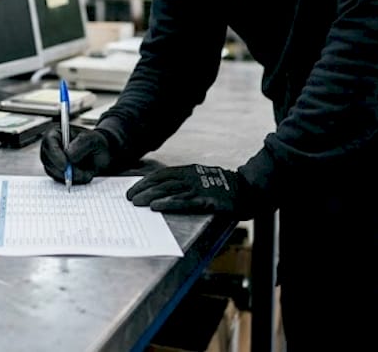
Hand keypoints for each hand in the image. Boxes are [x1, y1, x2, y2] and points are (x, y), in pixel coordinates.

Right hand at [40, 127, 117, 184]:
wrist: (100, 156)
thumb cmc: (95, 144)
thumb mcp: (93, 140)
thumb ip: (81, 143)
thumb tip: (68, 155)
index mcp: (57, 133)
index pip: (49, 142)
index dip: (54, 154)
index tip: (65, 165)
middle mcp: (51, 146)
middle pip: (47, 159)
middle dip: (63, 169)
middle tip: (81, 173)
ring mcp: (52, 160)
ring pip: (53, 172)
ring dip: (70, 176)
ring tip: (87, 174)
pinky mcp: (56, 172)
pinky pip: (59, 179)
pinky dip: (71, 180)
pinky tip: (83, 176)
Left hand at [126, 164, 250, 216]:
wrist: (249, 190)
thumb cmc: (223, 188)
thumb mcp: (201, 180)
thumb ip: (185, 184)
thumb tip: (162, 192)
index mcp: (189, 171)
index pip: (161, 174)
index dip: (145, 182)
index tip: (131, 190)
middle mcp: (191, 177)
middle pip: (162, 182)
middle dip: (143, 190)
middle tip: (128, 198)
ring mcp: (199, 188)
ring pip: (170, 191)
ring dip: (150, 196)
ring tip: (136, 202)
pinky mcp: (207, 200)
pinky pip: (184, 202)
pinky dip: (168, 204)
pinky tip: (157, 207)